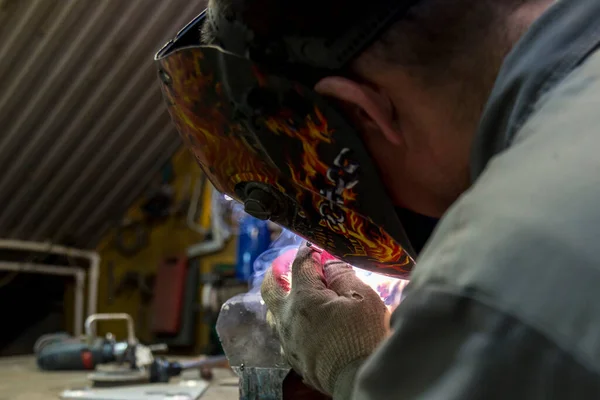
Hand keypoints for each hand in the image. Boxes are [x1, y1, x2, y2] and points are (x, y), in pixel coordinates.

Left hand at [261, 245, 389, 396]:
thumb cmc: (364, 338)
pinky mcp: (294, 360)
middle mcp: (287, 318)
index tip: (318, 249)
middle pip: (270, 288)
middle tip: (288, 266)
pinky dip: (291, 325)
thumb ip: (342, 275)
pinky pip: (284, 336)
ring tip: (296, 296)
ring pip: (273, 314)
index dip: (309, 252)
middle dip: (277, 272)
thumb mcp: (362, 298)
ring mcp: (288, 341)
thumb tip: (329, 263)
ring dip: (281, 300)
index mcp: (303, 298)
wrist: (361, 381)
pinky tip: (304, 326)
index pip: (300, 264)